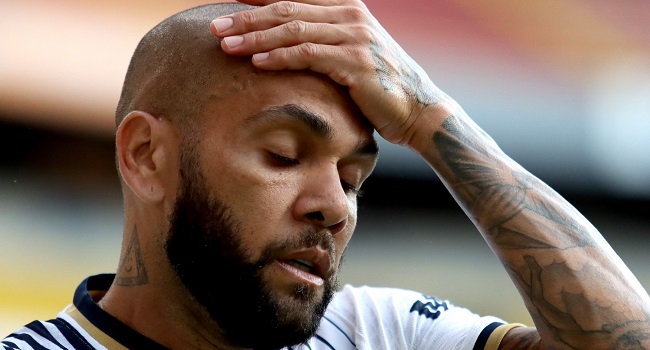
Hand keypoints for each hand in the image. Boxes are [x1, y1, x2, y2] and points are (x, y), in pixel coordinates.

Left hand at [210, 0, 446, 146]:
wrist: (419, 111)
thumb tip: (287, 51)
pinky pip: (308, 54)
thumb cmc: (381, 90)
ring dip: (255, 38)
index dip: (258, 2)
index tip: (228, 7)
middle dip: (247, 18)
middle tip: (215, 27)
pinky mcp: (356, 61)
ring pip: (293, 30)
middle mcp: (350, 16)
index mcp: (347, 10)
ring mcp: (355, 36)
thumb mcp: (352, 59)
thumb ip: (324, 47)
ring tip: (225, 45)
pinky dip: (279, 57)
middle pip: (287, 10)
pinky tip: (256, 63)